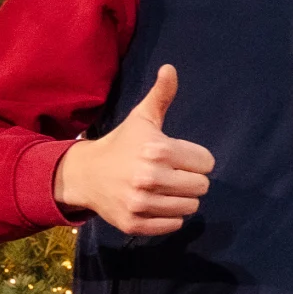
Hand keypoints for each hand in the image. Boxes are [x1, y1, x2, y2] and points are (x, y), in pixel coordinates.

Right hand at [52, 64, 210, 234]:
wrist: (85, 174)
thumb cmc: (122, 144)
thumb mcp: (142, 118)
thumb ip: (161, 95)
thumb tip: (170, 68)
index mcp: (158, 149)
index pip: (206, 163)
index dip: (195, 160)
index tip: (177, 158)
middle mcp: (150, 177)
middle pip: (201, 187)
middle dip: (190, 180)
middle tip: (170, 174)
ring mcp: (141, 203)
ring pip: (190, 207)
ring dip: (181, 199)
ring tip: (163, 189)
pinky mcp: (134, 224)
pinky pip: (174, 225)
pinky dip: (168, 217)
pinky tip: (153, 203)